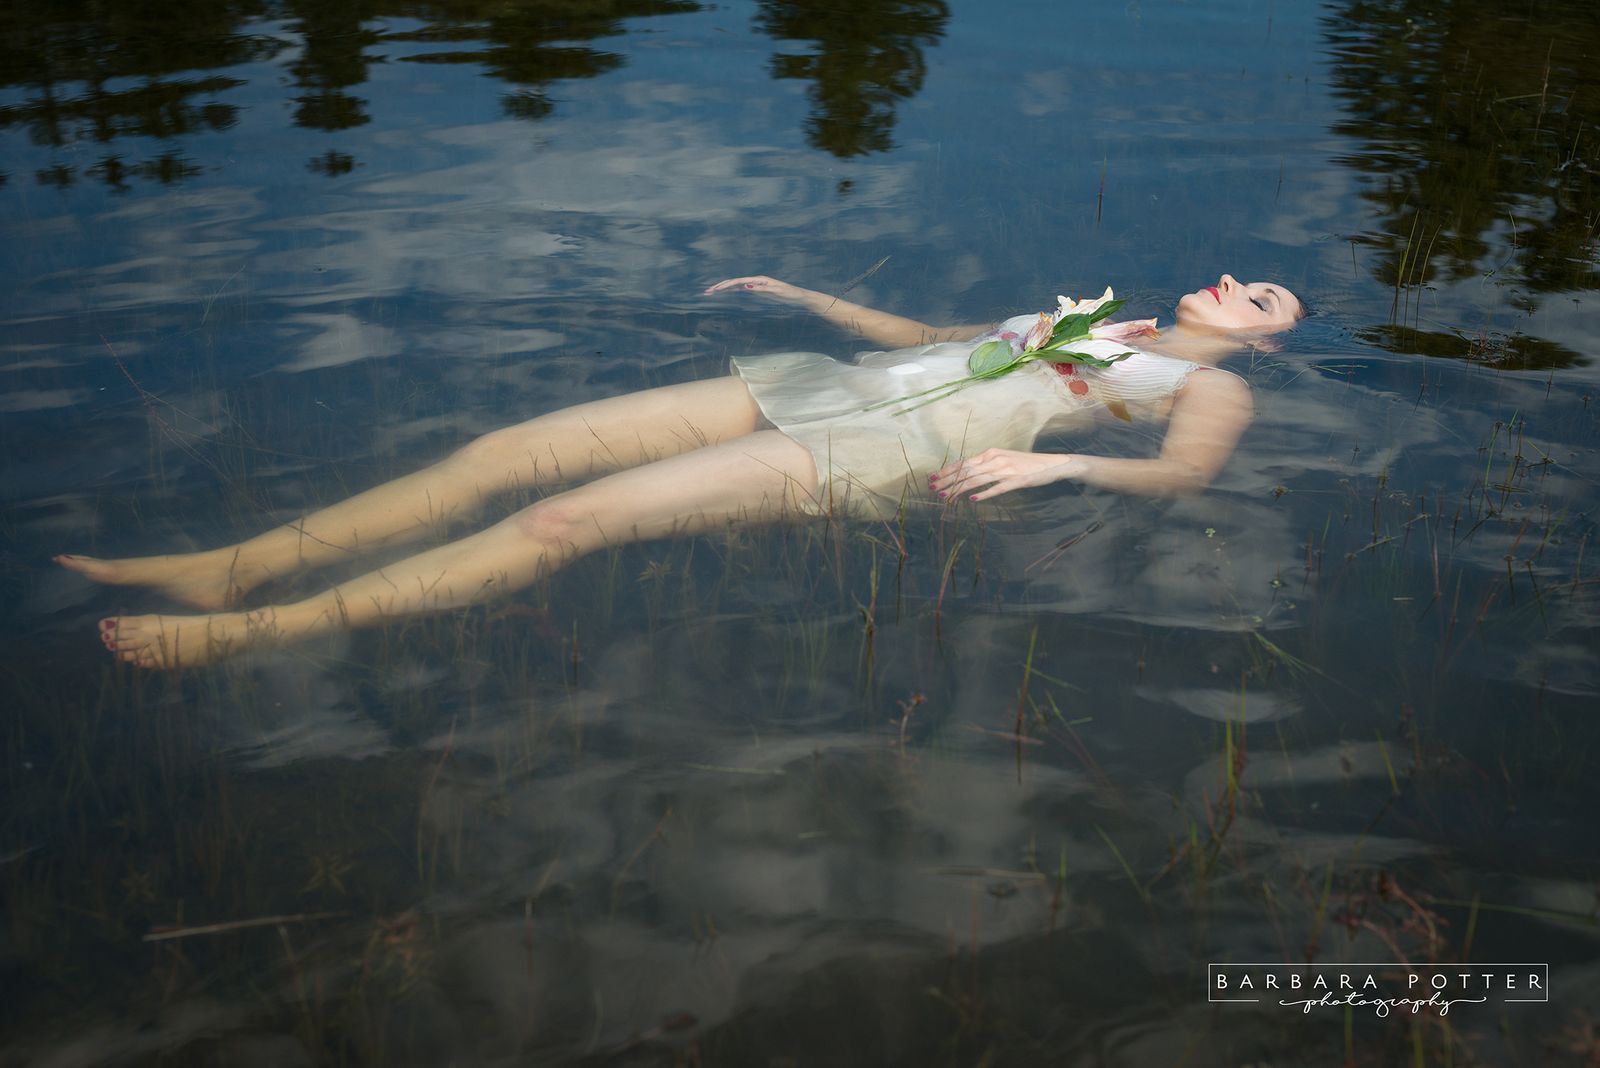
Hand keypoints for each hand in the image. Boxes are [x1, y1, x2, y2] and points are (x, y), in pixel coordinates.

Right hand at [703, 275, 809, 302]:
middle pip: (735, 282)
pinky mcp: (758, 290)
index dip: (727, 285)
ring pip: (736, 286)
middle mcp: (756, 281)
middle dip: (721, 286)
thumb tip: (747, 287)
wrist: (798, 296)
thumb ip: (762, 289)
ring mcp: (756, 285)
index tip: (716, 289)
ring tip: (712, 292)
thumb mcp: (777, 292)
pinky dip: (732, 291)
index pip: (739, 282)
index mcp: (759, 279)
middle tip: (707, 291)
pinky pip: (742, 290)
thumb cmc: (789, 294)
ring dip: (724, 289)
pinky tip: (725, 293)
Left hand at [930, 448, 1084, 501]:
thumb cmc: (1025, 463)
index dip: (947, 470)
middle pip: (966, 471)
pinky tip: (973, 499)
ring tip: (945, 496)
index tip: (932, 477)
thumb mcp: (1003, 459)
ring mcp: (1005, 470)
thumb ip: (986, 465)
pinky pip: (997, 488)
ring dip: (959, 488)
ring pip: (977, 480)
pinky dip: (984, 493)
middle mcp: (995, 460)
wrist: (1051, 464)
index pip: (964, 462)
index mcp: (990, 454)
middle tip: (932, 488)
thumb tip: (968, 474)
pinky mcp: (1016, 481)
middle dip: (947, 480)